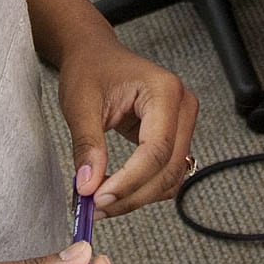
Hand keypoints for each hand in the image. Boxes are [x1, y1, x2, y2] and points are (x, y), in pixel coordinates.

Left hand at [57, 34, 196, 215]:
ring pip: (171, 178)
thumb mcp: (80, 104)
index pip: (157, 149)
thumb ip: (87, 145)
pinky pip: (165, 173)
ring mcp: (182, 123)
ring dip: (137, 197)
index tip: (97, 199)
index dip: (129, 181)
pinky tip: (112, 191)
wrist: (95, 55)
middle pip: (169, 168)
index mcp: (164, 91)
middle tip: (94, 208)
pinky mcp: (174, 137)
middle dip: (132, 195)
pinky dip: (141, 189)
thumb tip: (88, 186)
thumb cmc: (90, 69)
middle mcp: (183, 106)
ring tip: (99, 203)